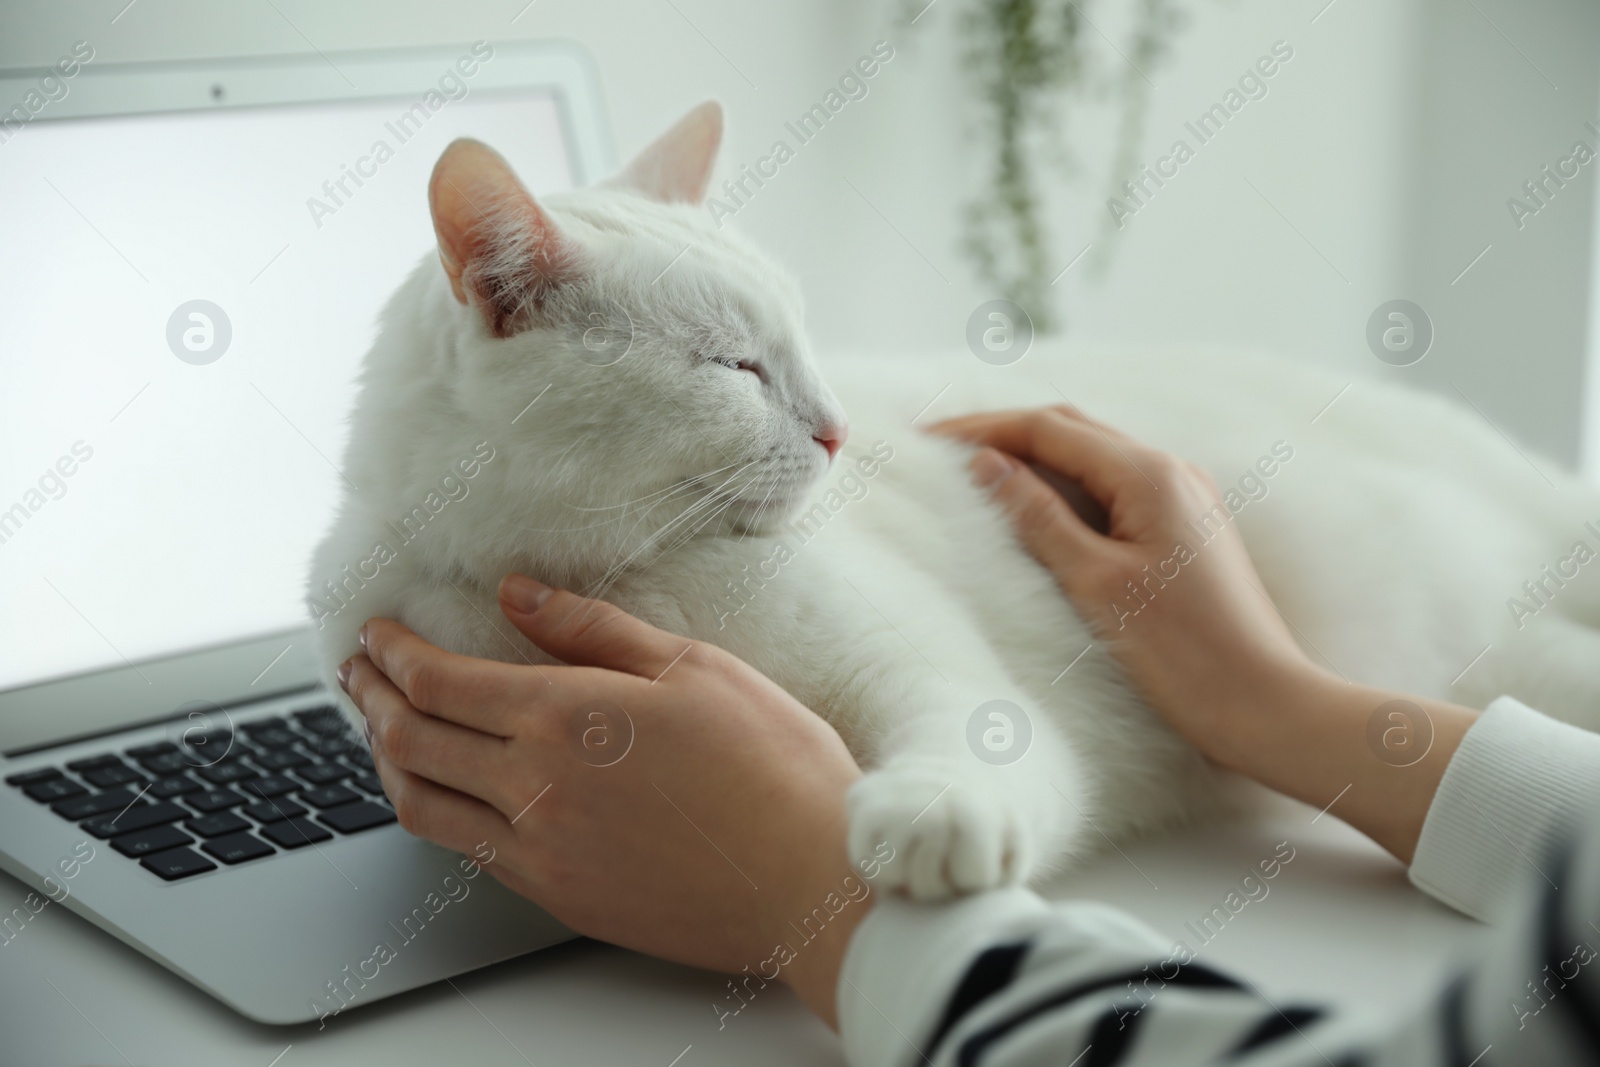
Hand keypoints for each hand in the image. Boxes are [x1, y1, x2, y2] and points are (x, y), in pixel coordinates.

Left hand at [338, 575, 866, 1025]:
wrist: (810, 883)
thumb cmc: (773, 766)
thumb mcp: (694, 667)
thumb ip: (594, 628)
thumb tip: (519, 593)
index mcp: (565, 716)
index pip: (439, 681)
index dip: (394, 652)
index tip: (376, 633)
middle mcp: (533, 786)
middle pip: (413, 739)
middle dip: (372, 697)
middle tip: (358, 672)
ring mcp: (539, 850)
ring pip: (423, 804)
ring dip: (389, 760)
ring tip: (383, 730)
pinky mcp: (558, 896)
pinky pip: (468, 851)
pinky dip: (437, 810)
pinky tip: (449, 792)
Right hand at [935, 404, 1318, 756]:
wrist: (1263, 704)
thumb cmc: (1183, 653)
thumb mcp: (1095, 583)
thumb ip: (1038, 518)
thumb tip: (987, 466)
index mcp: (1149, 475)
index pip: (1048, 429)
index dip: (982, 430)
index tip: (928, 440)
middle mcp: (1171, 472)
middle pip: (1071, 431)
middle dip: (1005, 434)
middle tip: (942, 450)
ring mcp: (1183, 498)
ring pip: (1093, 458)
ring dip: (1035, 459)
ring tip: (977, 476)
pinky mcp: (1185, 529)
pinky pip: (1114, 490)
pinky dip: (1066, 490)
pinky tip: (1035, 512)